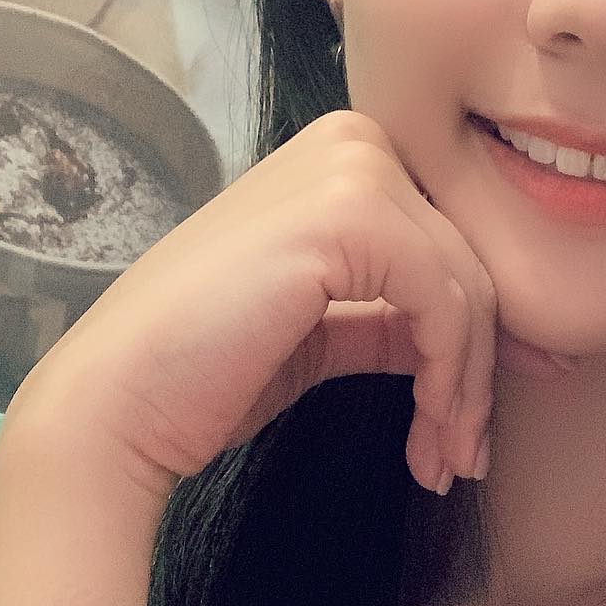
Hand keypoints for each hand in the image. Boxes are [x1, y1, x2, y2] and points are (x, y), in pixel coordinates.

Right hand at [11, 110, 549, 500]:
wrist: (120, 401)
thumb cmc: (208, 373)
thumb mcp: (327, 332)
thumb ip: (395, 318)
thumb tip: (484, 346)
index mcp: (346, 156)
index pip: (454, 245)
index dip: (480, 340)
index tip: (476, 423)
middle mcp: (355, 141)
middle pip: (472, 267)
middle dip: (476, 376)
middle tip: (463, 458)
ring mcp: (352, 169)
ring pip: (469, 291)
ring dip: (465, 395)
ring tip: (444, 463)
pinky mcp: (350, 214)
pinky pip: (447, 304)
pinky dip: (449, 382)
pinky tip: (428, 439)